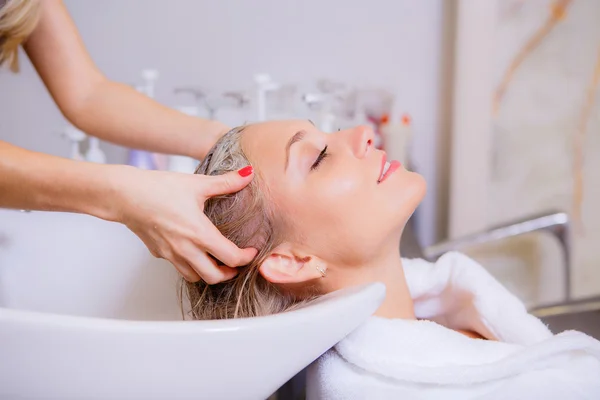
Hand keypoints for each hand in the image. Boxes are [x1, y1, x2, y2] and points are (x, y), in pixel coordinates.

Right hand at [114, 165, 256, 282]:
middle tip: (236, 263)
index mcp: (199, 233)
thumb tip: (249, 173)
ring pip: (195, 277)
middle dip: (229, 273)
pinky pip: (179, 267)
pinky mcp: (159, 253)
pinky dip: (191, 266)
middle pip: (213, 277)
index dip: (246, 258)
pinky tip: (194, 252)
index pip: (230, 258)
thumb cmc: (158, 188)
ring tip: (217, 261)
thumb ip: (226, 182)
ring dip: (209, 273)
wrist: (124, 195)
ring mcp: (170, 254)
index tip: (251, 251)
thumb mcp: (197, 183)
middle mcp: (185, 249)